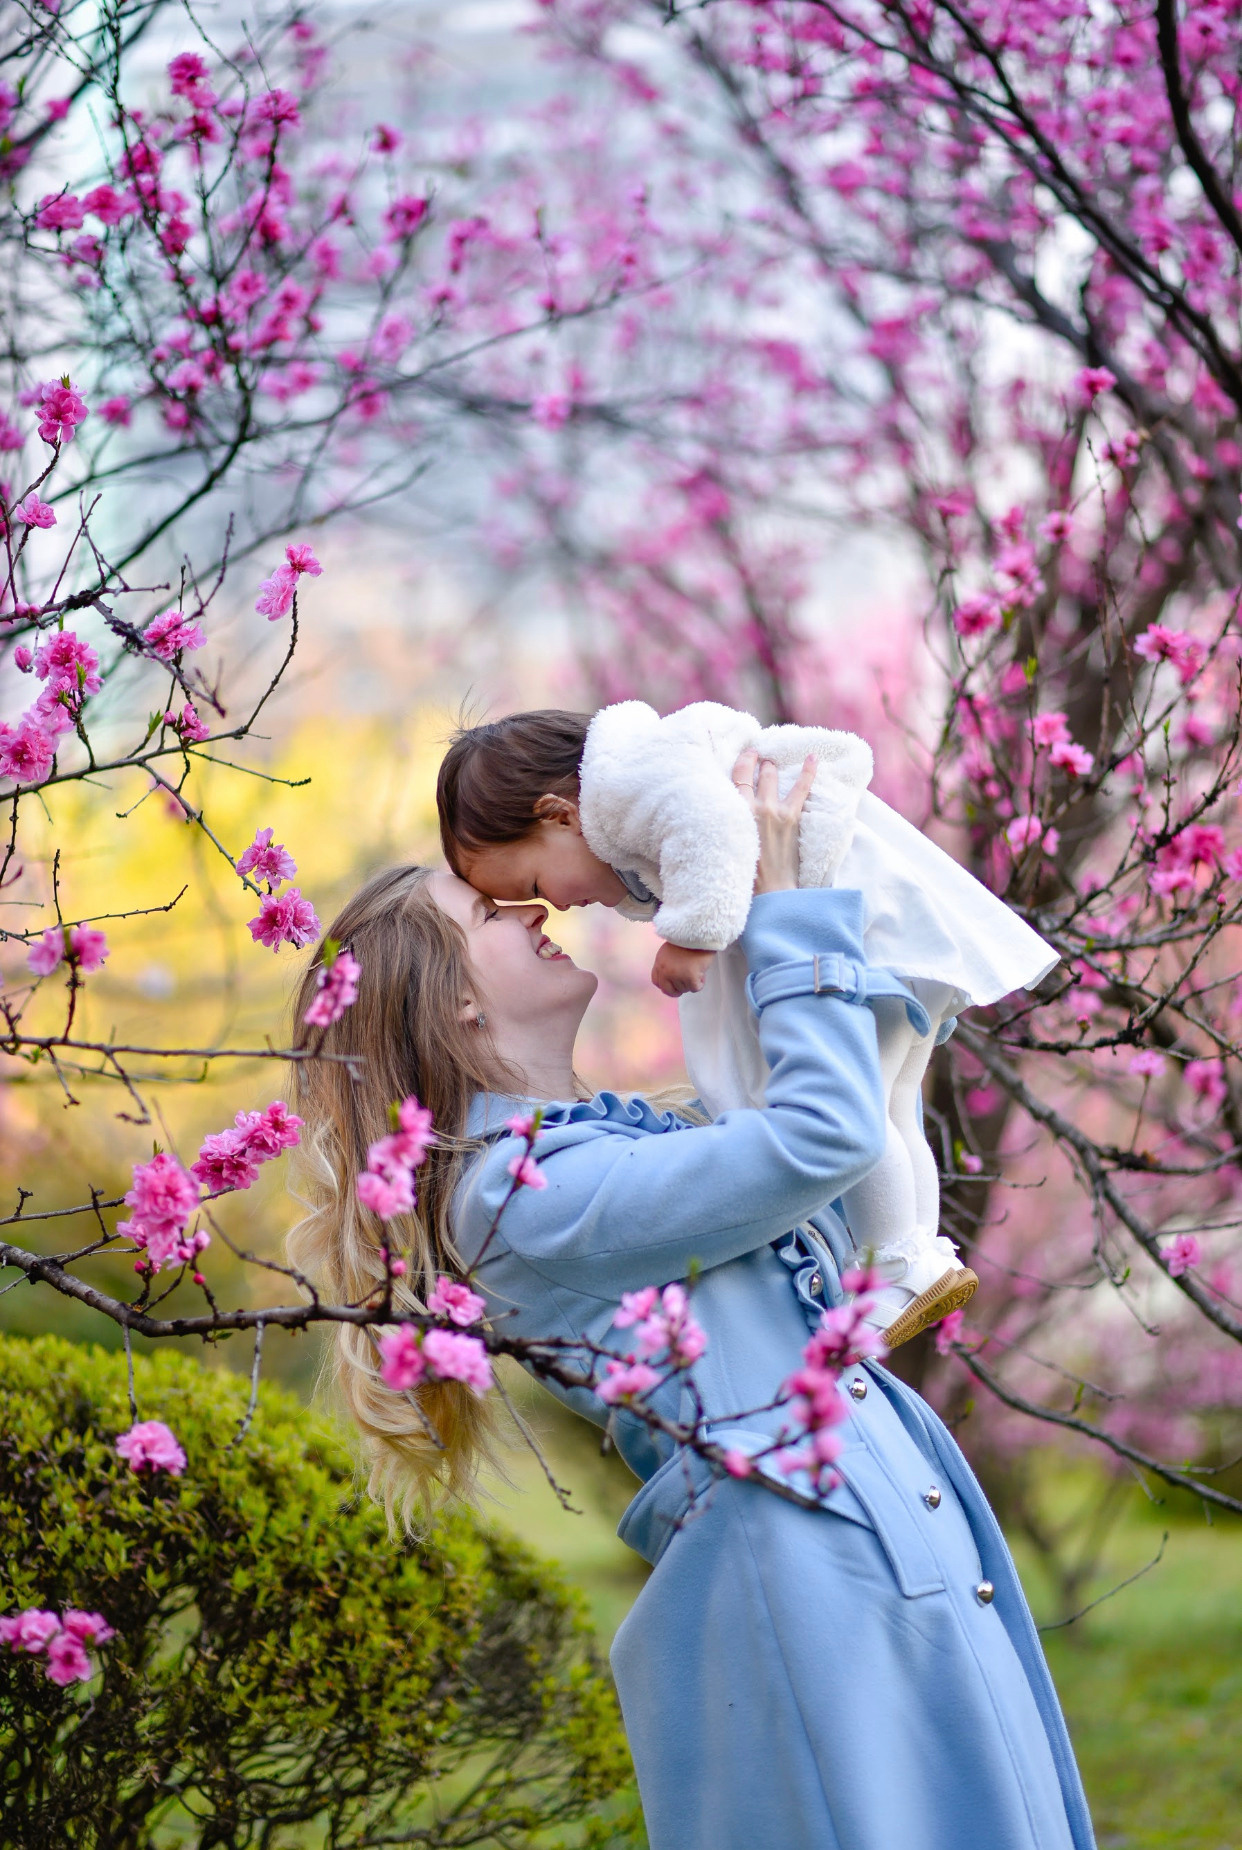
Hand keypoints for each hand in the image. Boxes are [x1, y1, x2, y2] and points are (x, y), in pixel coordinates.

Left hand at [651, 941, 715, 997]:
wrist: (698, 934)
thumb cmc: (686, 940)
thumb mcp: (668, 951)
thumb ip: (666, 964)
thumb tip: (671, 977)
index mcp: (659, 963)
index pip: (657, 982)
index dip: (666, 985)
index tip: (673, 984)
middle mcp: (666, 971)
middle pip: (668, 991)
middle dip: (678, 990)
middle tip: (686, 983)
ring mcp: (677, 975)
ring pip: (684, 989)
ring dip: (691, 983)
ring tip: (696, 970)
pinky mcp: (690, 977)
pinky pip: (695, 988)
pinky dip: (700, 983)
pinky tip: (701, 973)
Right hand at [732, 748, 816, 894]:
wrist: (770, 889)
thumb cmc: (746, 873)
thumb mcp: (729, 843)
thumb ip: (729, 823)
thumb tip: (728, 809)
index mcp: (737, 813)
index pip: (737, 777)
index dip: (743, 761)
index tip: (746, 755)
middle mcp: (755, 807)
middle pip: (756, 774)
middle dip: (758, 763)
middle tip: (759, 758)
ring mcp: (776, 811)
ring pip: (772, 776)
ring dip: (772, 768)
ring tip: (772, 763)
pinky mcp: (792, 818)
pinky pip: (802, 788)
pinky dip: (808, 772)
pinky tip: (813, 758)